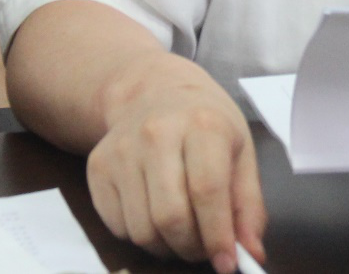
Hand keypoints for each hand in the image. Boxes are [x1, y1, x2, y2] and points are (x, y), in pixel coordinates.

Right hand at [85, 53, 266, 272]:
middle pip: (170, 217)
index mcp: (203, 125)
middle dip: (192, 247)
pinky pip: (117, 227)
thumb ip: (249, 204)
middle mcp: (158, 135)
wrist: (154, 91)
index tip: (228, 262)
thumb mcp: (240, 150)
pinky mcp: (97, 169)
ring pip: (141, 230)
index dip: (218, 235)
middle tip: (205, 250)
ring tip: (183, 233)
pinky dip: (141, 236)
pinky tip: (156, 216)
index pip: (207, 191)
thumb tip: (251, 253)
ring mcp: (122, 152)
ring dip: (167, 247)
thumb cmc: (206, 122)